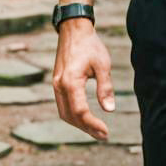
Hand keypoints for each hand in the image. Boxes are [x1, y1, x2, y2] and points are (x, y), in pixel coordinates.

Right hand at [52, 18, 115, 139]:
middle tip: (103, 136)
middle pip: (70, 117)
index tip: (106, 132)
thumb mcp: (102, 64)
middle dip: (86, 129)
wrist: (73, 29)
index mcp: (70, 82)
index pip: (80, 112)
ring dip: (79, 124)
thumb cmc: (90, 45)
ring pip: (64, 113)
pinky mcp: (57, 82)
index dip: (93, 125)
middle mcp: (59, 86)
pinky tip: (85, 117)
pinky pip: (62, 105)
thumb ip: (105, 87)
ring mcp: (56, 85)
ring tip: (96, 130)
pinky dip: (73, 115)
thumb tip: (109, 110)